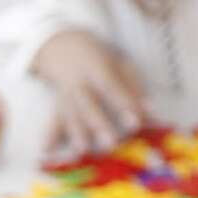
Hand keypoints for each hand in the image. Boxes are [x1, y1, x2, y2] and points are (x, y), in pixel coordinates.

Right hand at [32, 31, 144, 157]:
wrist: (64, 47)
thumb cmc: (100, 59)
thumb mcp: (120, 64)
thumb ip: (135, 87)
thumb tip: (151, 112)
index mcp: (97, 69)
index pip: (111, 87)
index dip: (123, 105)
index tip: (135, 124)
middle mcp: (79, 84)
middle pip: (88, 105)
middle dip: (99, 125)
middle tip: (111, 144)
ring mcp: (66, 95)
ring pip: (70, 115)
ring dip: (75, 133)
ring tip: (82, 150)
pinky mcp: (56, 106)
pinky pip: (53, 121)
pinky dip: (49, 136)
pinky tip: (46, 150)